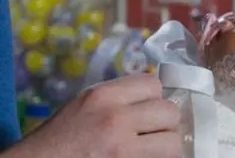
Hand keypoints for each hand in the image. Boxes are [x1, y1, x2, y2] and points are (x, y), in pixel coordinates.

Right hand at [6, 74, 181, 157]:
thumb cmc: (60, 137)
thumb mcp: (84, 103)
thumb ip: (115, 98)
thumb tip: (151, 98)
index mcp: (103, 95)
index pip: (153, 84)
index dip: (154, 97)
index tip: (149, 108)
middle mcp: (117, 118)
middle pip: (169, 112)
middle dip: (165, 123)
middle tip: (154, 131)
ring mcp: (124, 147)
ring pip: (174, 142)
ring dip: (166, 146)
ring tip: (152, 148)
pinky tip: (144, 157)